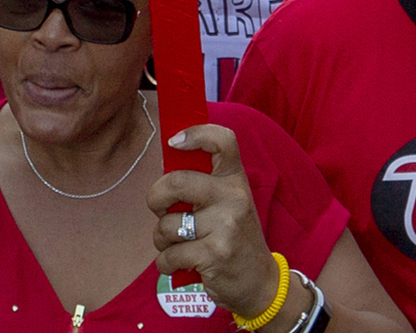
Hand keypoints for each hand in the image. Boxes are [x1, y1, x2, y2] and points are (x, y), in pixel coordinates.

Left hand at [148, 124, 283, 318]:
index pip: (223, 140)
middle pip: (175, 181)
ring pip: (166, 225)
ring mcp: (225, 226)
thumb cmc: (234, 238)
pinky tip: (182, 265)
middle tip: (161, 211)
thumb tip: (165, 166)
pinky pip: (168, 256)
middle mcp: (234, 197)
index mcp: (236, 180)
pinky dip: (166, 264)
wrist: (260, 282)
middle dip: (156, 199)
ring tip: (179, 245)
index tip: (174, 142)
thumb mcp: (229, 203)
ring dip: (162, 240)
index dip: (196, 133)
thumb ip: (203, 184)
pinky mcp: (214, 255)